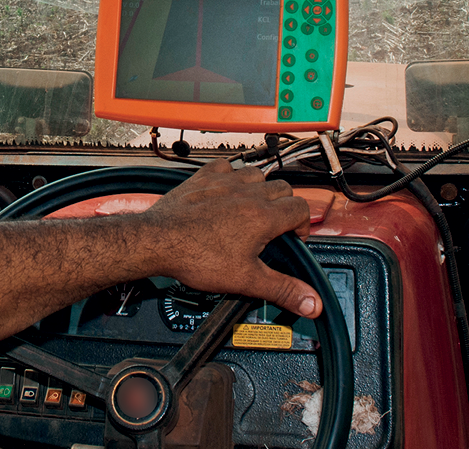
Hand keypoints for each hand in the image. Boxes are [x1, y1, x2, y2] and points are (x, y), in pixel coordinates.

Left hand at [139, 159, 320, 317]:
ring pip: (256, 174)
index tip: (293, 238)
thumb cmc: (195, 257)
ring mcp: (223, 183)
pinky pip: (225, 165)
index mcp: (262, 216)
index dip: (302, 225)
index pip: (301, 209)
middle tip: (275, 226)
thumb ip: (282, 289)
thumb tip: (311, 302)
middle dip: (285, 206)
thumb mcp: (246, 280)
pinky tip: (227, 190)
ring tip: (254, 208)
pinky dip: (231, 175)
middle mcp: (246, 193)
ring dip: (261, 188)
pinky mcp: (202, 179)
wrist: (157, 241)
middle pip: (283, 189)